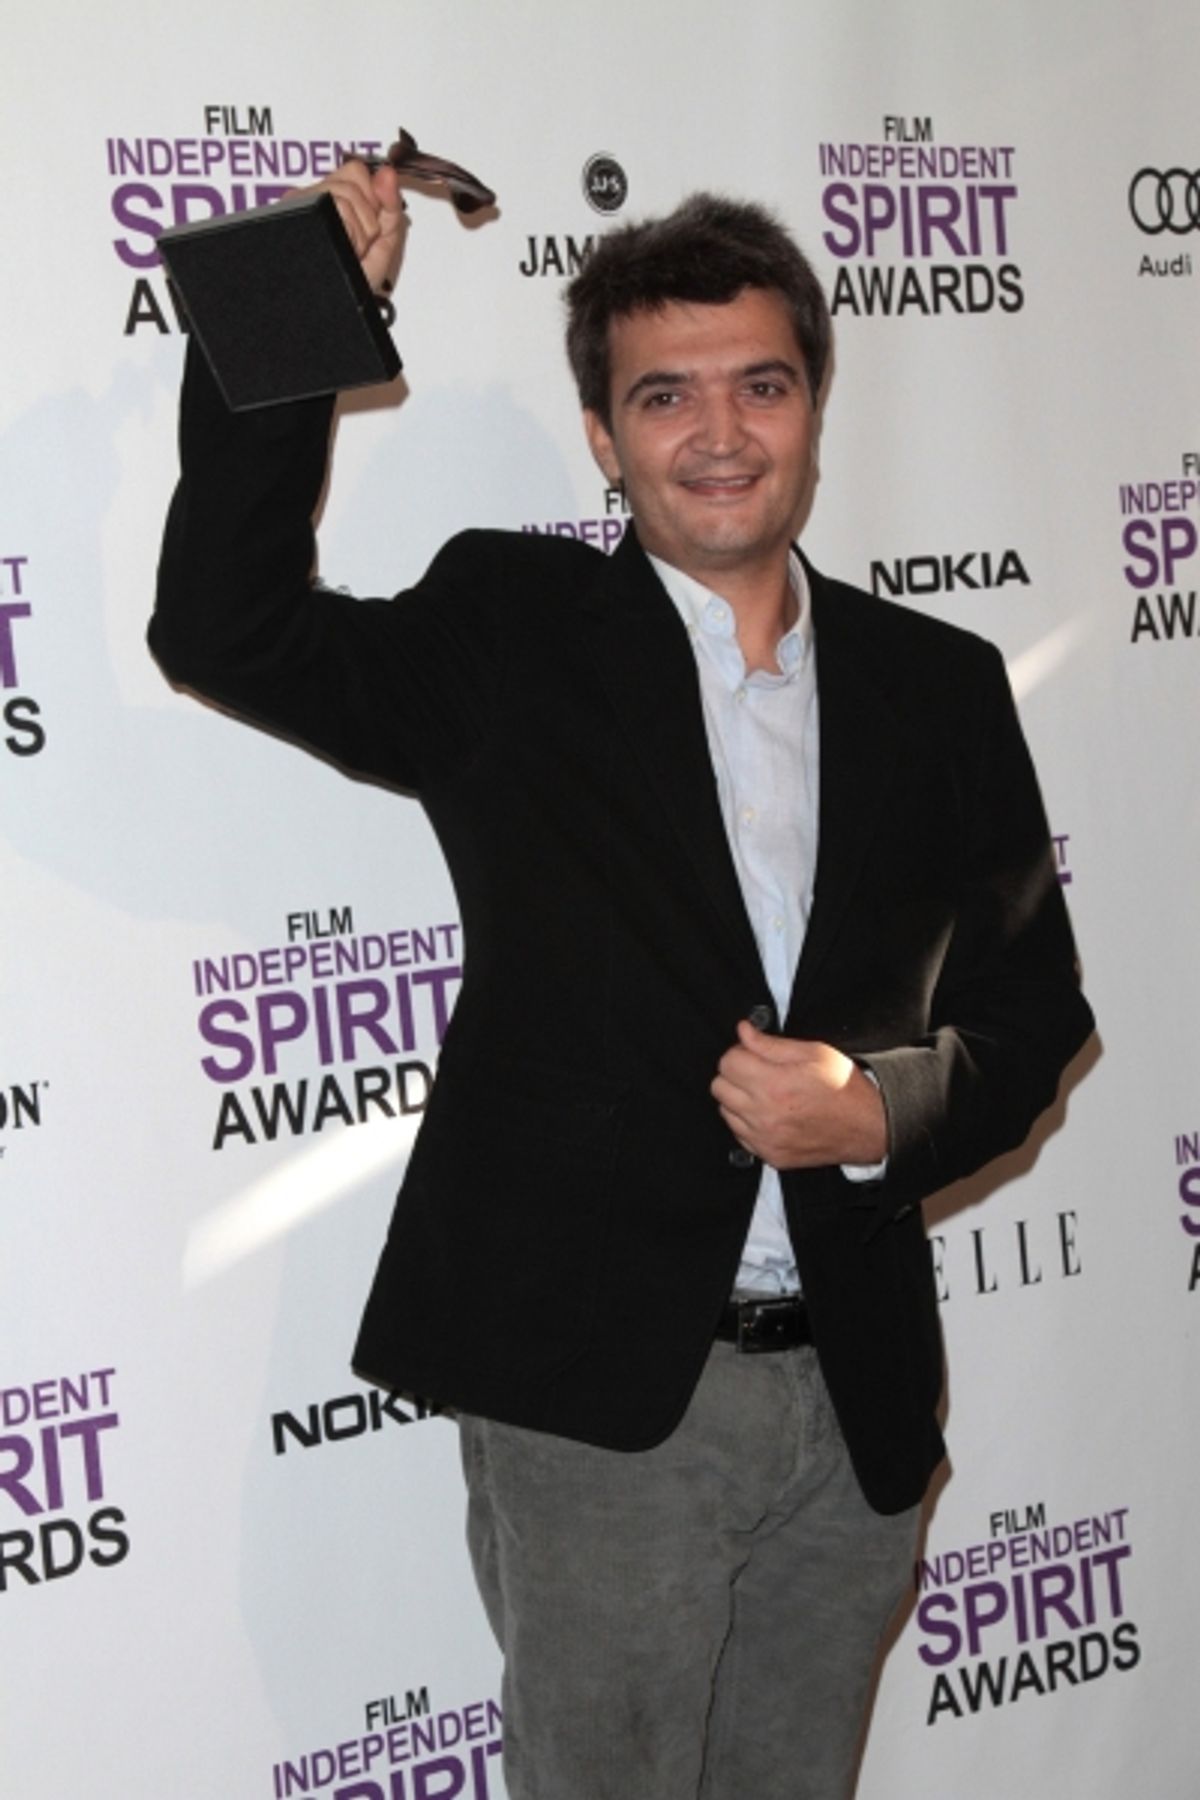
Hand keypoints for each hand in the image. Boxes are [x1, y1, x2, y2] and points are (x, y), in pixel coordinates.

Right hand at [290, 159, 407, 294]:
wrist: (340, 308)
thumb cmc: (355, 284)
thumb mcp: (382, 242)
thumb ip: (391, 205)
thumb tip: (389, 174)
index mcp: (333, 197)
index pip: (358, 170)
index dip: (374, 195)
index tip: (373, 222)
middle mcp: (314, 196)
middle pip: (354, 174)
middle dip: (369, 213)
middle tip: (361, 240)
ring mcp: (304, 202)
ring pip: (347, 192)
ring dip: (361, 229)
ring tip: (352, 249)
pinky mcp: (301, 212)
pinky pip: (339, 207)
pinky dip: (352, 233)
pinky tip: (345, 248)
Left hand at [711, 1021, 887, 1169]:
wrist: (869, 1126)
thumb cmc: (844, 1088)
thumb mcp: (812, 1052)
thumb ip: (771, 1043)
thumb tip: (744, 1031)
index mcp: (774, 1084)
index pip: (727, 1062)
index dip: (740, 1052)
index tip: (753, 1053)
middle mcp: (765, 1115)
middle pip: (719, 1086)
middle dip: (735, 1074)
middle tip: (757, 1071)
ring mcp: (766, 1139)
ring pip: (725, 1111)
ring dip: (738, 1099)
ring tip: (765, 1093)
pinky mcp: (771, 1156)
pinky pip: (739, 1135)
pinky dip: (747, 1123)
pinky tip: (769, 1114)